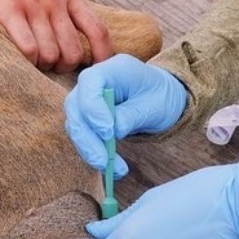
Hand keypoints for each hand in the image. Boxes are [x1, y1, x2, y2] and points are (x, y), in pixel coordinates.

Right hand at [0, 0, 111, 72]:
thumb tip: (70, 17)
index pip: (98, 30)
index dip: (103, 56)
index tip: (99, 72)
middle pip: (74, 51)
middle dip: (63, 67)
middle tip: (49, 66)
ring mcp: (32, 4)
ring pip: (51, 54)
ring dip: (42, 66)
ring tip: (32, 62)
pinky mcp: (8, 9)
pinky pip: (28, 48)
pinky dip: (26, 60)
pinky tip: (18, 56)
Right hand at [63, 54, 186, 177]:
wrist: (162, 98)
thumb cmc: (160, 96)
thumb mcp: (152, 106)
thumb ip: (129, 116)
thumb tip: (110, 134)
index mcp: (112, 68)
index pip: (90, 84)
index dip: (93, 109)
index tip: (108, 133)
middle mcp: (94, 82)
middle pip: (76, 108)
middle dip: (88, 138)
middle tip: (104, 162)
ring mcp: (87, 99)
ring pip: (76, 125)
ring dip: (90, 150)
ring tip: (111, 169)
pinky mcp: (87, 118)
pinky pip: (84, 136)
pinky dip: (95, 153)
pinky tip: (112, 169)